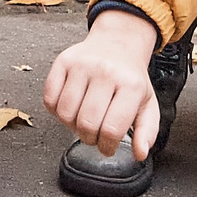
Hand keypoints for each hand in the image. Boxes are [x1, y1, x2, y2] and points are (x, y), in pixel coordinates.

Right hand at [44, 9, 164, 157]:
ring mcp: (82, 65)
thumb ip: (147, 131)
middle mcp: (105, 72)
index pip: (112, 129)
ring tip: (82, 120)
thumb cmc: (130, 78)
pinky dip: (56, 111)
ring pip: (65, 114)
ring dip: (71, 125)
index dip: (107, 147)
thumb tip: (140, 153)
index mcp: (130, 85)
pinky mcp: (63, 61)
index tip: (107, 147)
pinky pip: (49, 99)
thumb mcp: (147, 104)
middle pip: (86, 124)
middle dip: (89, 138)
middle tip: (94, 135)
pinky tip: (70, 107)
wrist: (118, 43)